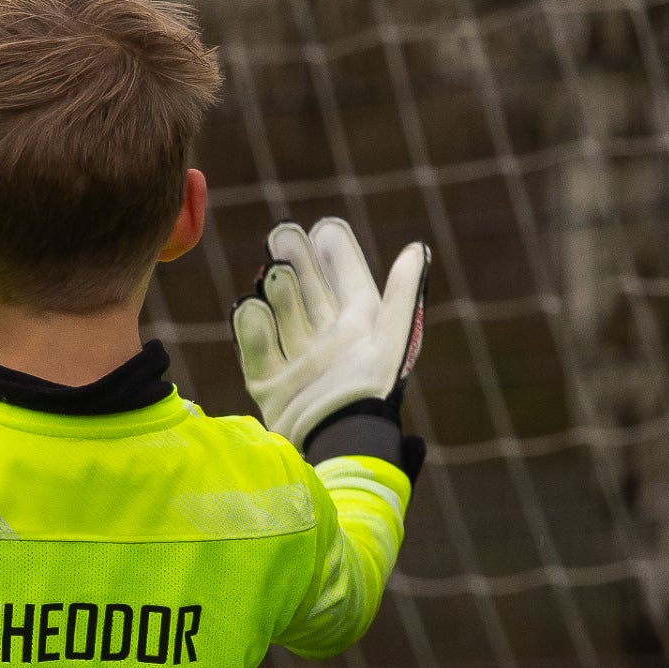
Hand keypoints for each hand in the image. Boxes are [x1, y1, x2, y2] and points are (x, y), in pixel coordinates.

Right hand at [233, 219, 429, 454]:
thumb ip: (402, 292)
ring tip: (271, 272)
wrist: (336, 440)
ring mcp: (298, 364)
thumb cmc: (369, 389)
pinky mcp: (271, 386)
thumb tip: (418, 249)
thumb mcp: (391, 336)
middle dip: (296, 261)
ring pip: (281, 315)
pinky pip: (257, 350)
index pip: (347, 280)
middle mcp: (328, 343)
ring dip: (276, 291)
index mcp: (359, 328)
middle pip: (308, 292)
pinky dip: (253, 327)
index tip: (323, 227)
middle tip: (282, 233)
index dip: (337, 253)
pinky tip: (250, 305)